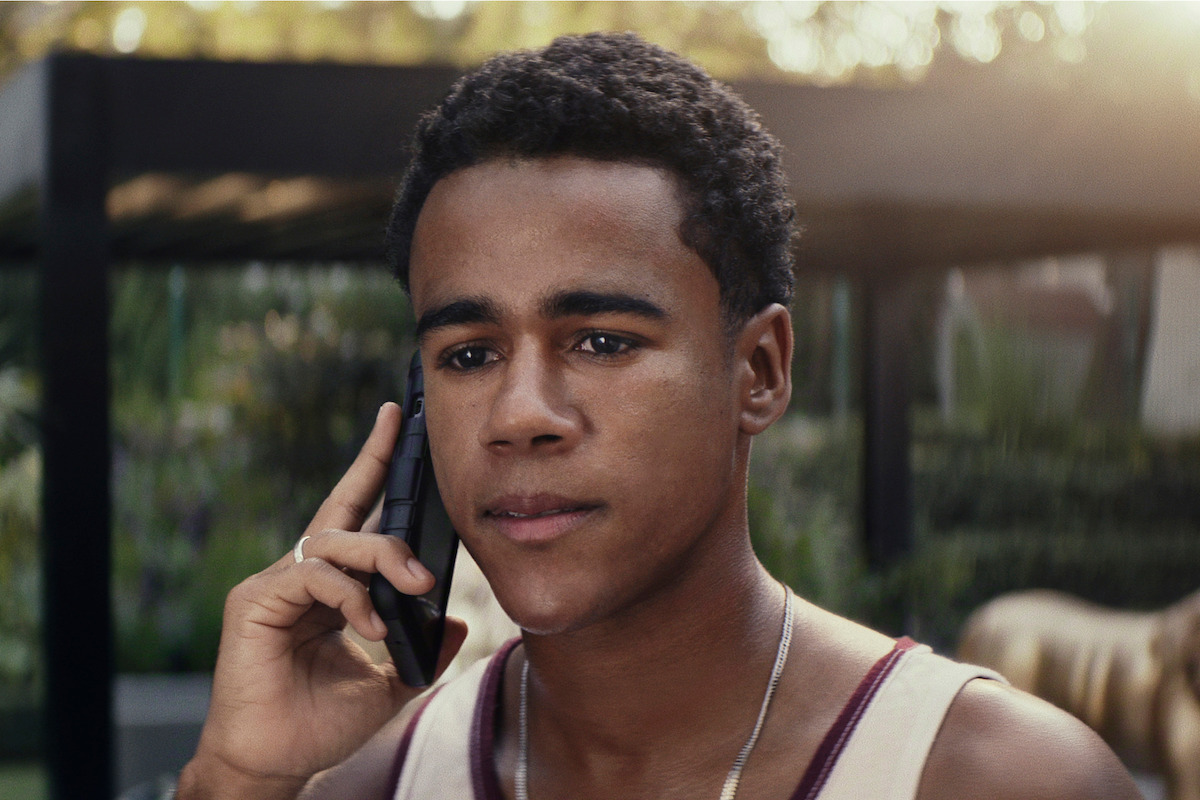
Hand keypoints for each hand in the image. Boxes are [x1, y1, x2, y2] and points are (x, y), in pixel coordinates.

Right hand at [179, 403, 467, 799]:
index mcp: (332, 586)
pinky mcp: (256, 603)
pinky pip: (311, 577)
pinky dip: (349, 597)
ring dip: (382, 559)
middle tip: (412, 463)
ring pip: (334, 541)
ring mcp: (276, 585)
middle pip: (341, 507)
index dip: (376, 466)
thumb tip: (456, 622)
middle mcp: (302, 574)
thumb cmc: (320, 723)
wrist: (274, 763)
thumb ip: (422, 650)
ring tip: (414, 588)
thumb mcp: (389, 683)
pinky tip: (370, 625)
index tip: (399, 421)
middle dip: (374, 466)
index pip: (357, 516)